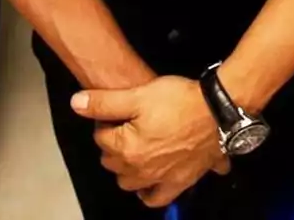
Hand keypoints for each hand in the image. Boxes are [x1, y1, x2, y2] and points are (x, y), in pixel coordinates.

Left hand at [75, 76, 229, 207]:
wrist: (217, 111)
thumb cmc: (179, 101)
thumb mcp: (139, 94)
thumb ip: (104, 102)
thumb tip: (75, 104)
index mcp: (126, 148)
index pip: (100, 138)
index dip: (106, 122)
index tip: (117, 112)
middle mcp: (139, 169)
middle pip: (111, 161)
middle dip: (113, 145)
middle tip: (126, 127)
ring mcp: (159, 179)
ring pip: (128, 182)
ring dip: (125, 169)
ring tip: (134, 150)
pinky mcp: (179, 182)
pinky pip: (156, 198)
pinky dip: (149, 193)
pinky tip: (148, 182)